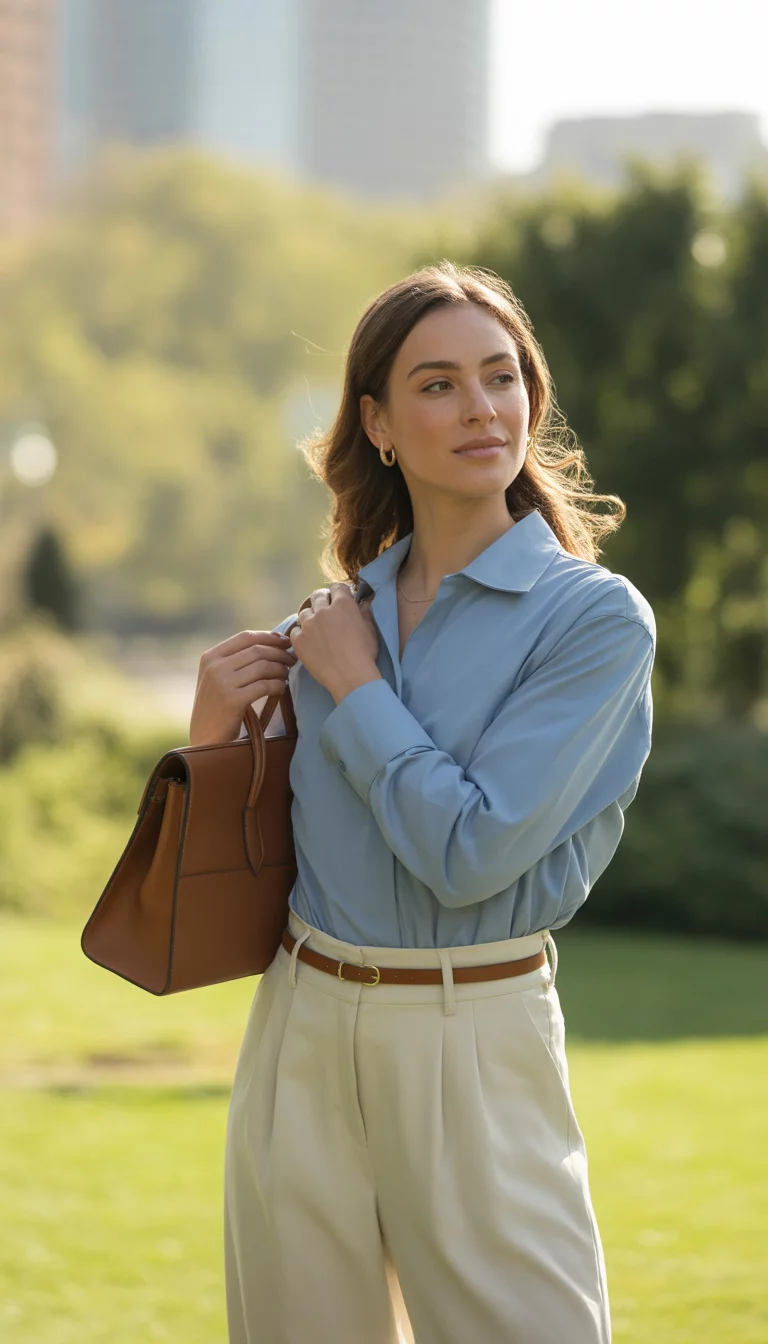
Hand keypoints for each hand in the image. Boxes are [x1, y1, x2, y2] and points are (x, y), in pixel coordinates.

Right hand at [189, 630, 297, 744]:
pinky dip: (278, 685)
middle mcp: (214, 667)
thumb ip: (234, 662)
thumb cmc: (216, 709)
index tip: (285, 642)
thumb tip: (270, 643)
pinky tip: (281, 689)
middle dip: (280, 653)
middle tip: (292, 660)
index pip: (245, 637)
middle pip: (257, 650)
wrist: (205, 741)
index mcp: (209, 657)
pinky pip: (265, 685)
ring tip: (286, 675)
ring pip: (263, 666)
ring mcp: (222, 683)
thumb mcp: (216, 679)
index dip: (269, 637)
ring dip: (281, 669)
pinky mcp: (233, 700)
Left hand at [289, 582, 380, 699]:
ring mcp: (308, 625)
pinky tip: (308, 643)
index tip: (340, 600)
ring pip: (304, 613)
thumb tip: (364, 602)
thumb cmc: (365, 654)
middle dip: (322, 601)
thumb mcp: (371, 630)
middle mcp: (323, 610)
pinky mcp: (298, 640)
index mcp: (343, 604)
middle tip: (326, 614)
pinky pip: (295, 631)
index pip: (337, 587)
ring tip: (316, 630)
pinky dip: (301, 634)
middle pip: (317, 596)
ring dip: (310, 618)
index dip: (339, 593)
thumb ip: (365, 613)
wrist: (350, 677)